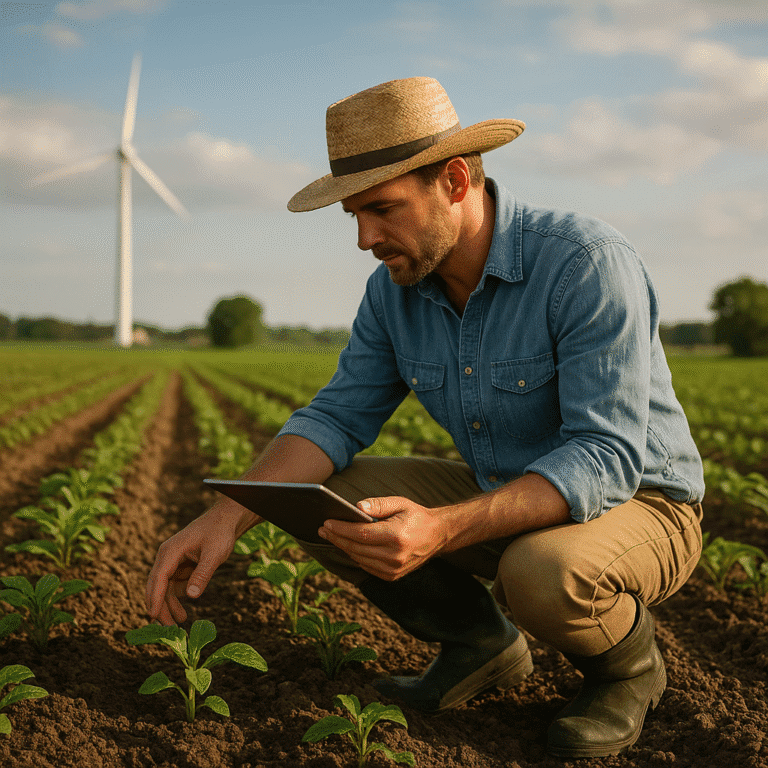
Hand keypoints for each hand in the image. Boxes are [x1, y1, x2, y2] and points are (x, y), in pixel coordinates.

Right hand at [145, 503, 254, 624]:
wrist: (227, 520)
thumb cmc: (219, 534)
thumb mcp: (214, 554)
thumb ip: (203, 574)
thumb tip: (192, 596)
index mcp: (170, 551)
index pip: (158, 579)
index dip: (155, 599)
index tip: (152, 617)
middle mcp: (167, 556)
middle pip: (157, 586)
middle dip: (161, 607)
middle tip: (168, 628)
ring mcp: (173, 560)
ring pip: (166, 587)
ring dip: (171, 604)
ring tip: (181, 621)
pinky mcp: (180, 564)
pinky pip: (175, 583)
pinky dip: (179, 594)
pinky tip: (187, 602)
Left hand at [318, 496, 447, 580]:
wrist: (437, 535)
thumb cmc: (416, 516)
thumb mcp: (400, 503)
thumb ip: (378, 504)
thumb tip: (356, 507)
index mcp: (396, 536)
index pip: (361, 534)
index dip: (341, 529)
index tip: (327, 522)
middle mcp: (394, 556)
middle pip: (356, 548)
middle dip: (337, 537)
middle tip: (323, 528)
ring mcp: (393, 569)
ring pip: (359, 558)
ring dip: (343, 547)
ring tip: (331, 535)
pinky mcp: (392, 576)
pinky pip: (366, 566)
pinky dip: (355, 555)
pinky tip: (347, 545)